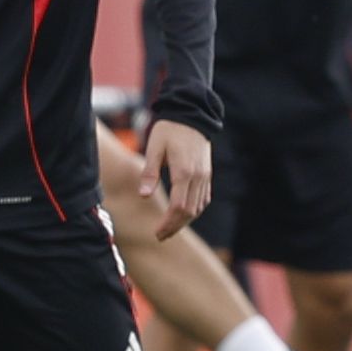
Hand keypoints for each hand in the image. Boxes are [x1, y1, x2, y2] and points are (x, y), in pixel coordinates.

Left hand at [137, 118, 212, 238]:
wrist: (192, 114)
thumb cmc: (169, 129)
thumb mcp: (154, 147)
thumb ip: (149, 172)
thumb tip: (143, 195)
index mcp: (184, 171)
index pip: (178, 207)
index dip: (168, 223)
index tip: (156, 232)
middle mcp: (198, 176)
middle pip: (190, 212)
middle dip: (175, 226)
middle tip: (160, 236)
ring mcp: (205, 176)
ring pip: (198, 207)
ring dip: (184, 221)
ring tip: (169, 228)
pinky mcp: (207, 174)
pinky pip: (204, 199)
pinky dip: (195, 210)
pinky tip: (184, 214)